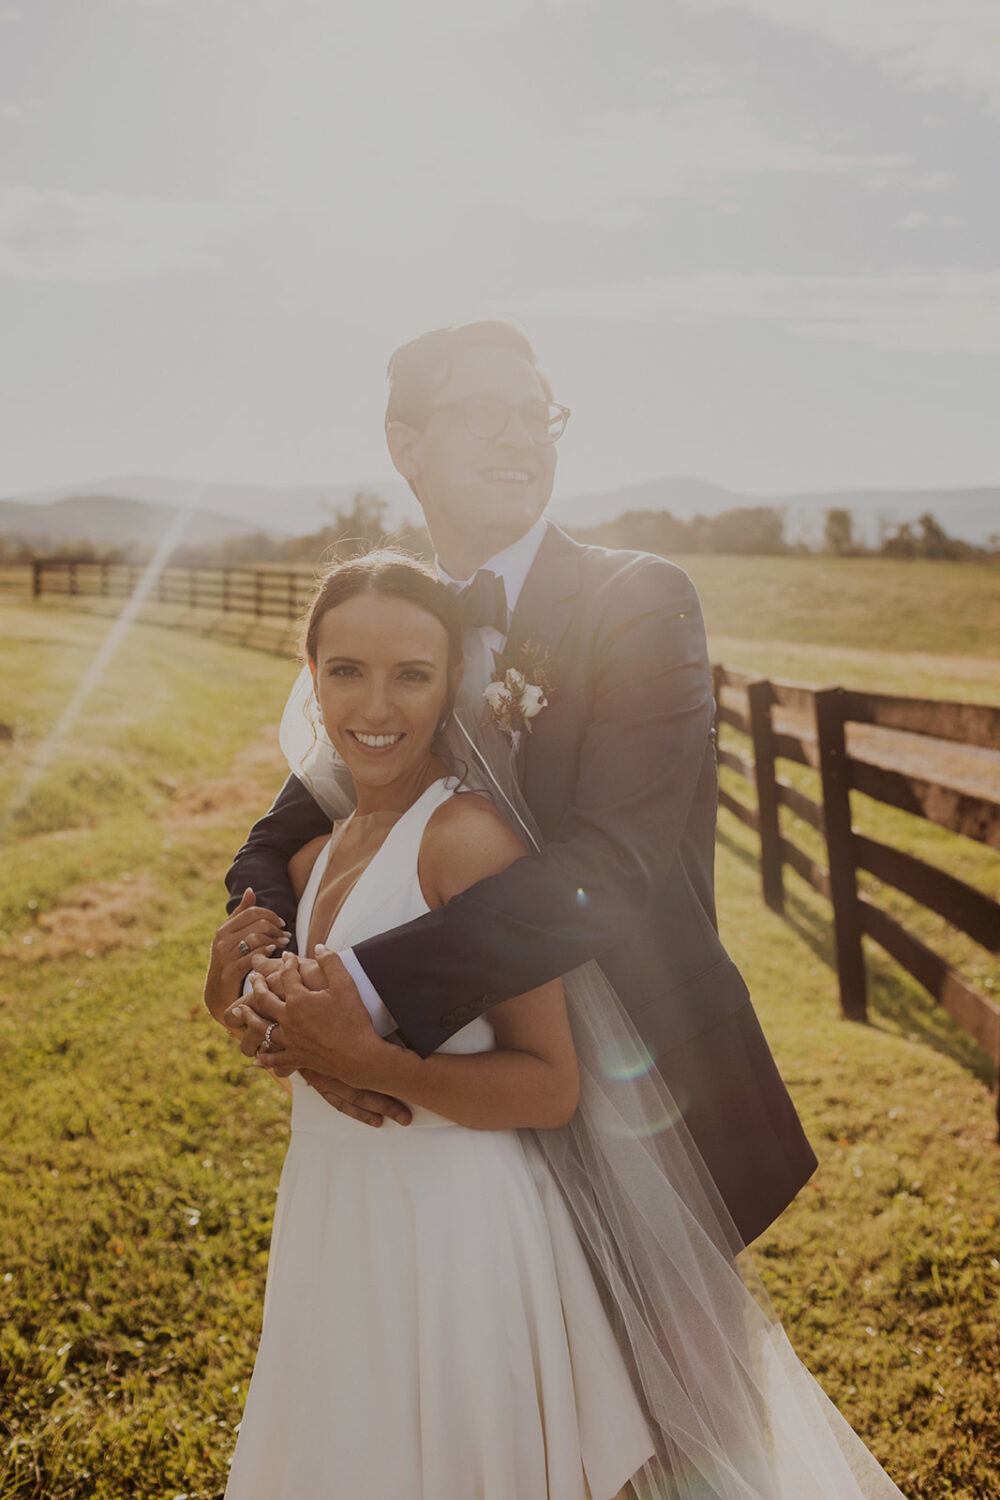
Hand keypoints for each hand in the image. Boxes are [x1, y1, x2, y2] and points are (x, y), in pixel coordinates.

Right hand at [204, 888, 289, 1023]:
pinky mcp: (230, 972)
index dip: (271, 915)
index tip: (282, 923)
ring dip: (274, 940)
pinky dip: (265, 952)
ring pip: (255, 938)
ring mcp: (225, 956)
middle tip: (286, 935)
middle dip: (276, 928)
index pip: (251, 912)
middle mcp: (222, 940)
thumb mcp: (231, 937)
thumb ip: (241, 914)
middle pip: (256, 924)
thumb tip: (251, 890)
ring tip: (285, 943)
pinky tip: (274, 952)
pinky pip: (252, 957)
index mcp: (223, 929)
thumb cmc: (229, 961)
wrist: (217, 995)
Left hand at [227, 958, 411, 1125]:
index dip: (288, 963)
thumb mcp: (345, 984)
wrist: (357, 1054)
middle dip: (258, 986)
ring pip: (261, 1027)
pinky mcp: (296, 1057)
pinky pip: (275, 1058)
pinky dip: (265, 1058)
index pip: (287, 975)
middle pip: (265, 999)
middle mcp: (288, 1018)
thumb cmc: (352, 1018)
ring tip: (239, 1010)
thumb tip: (319, 946)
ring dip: (249, 1017)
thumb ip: (331, 962)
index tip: (288, 956)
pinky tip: (257, 1058)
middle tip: (253, 978)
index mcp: (298, 999)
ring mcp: (290, 1039)